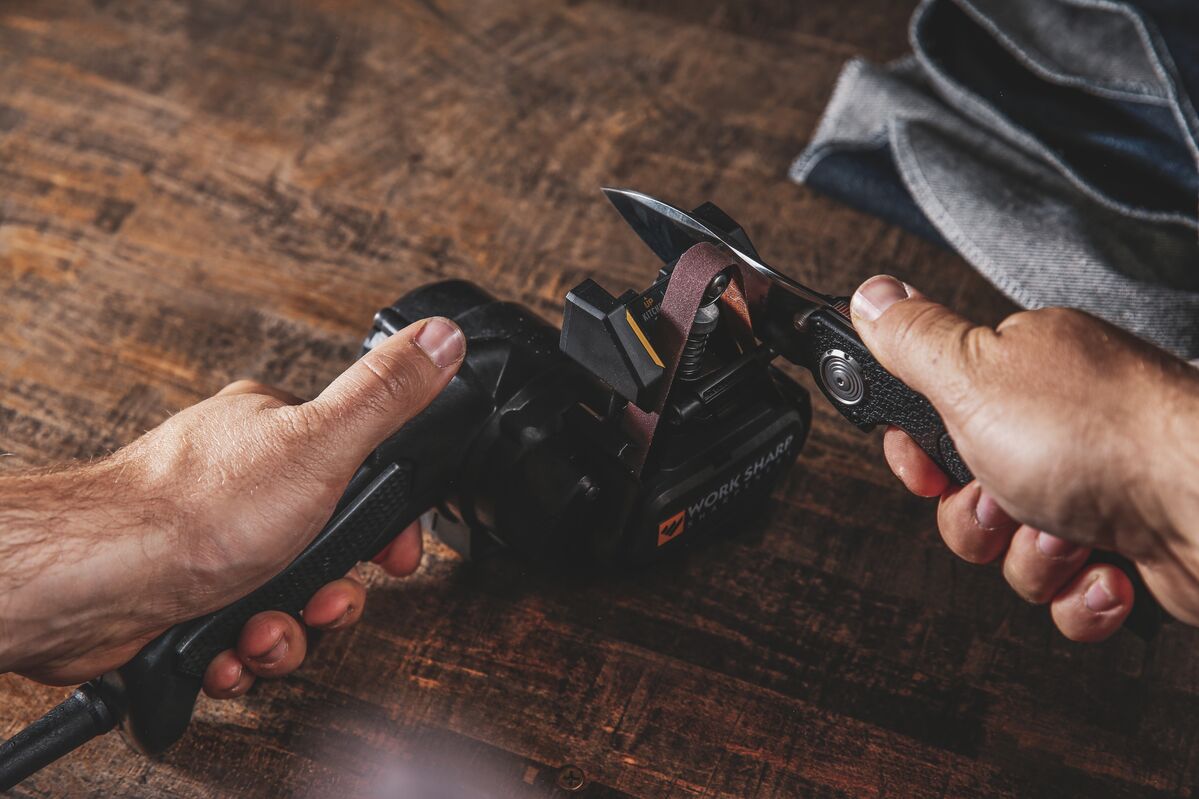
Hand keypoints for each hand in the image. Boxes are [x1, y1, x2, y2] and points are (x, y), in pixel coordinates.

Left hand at [0, 316, 465, 694]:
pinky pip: (235, 629)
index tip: (392, 554)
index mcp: (273, 430)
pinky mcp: (181, 592)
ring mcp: (209, 539)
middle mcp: (241, 481)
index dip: (381, 524)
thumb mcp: (320, 443)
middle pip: (322, 545)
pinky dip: (238, 648)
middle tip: (320, 601)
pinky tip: (226, 646)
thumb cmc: (193, 509)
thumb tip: (440, 337)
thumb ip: (385, 395)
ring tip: (263, 630)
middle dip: (328, 592)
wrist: (96, 585)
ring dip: (284, 630)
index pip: (356, 470)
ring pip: (281, 596)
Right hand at [850, 275, 1198, 640]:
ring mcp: (1101, 488)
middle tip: (1004, 497)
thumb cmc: (1106, 439)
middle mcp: (1064, 425)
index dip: (921, 451)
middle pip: (970, 492)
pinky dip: (1081, 593)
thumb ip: (913, 340)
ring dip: (1032, 556)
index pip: (940, 411)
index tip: (925, 467)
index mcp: (1027, 370)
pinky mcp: (1131, 547)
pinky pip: (1069, 591)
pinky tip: (1107, 568)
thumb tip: (872, 295)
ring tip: (1069, 532)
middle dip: (978, 516)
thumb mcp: (974, 376)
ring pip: (1015, 549)